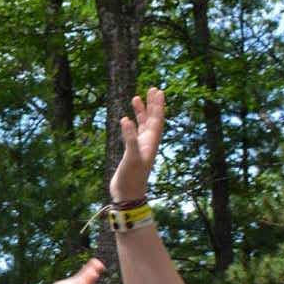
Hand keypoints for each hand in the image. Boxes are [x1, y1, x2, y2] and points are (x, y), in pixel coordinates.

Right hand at [107, 87, 166, 204]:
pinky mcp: (132, 152)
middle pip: (152, 119)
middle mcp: (148, 142)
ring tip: (136, 98)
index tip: (158, 92)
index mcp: (151, 142)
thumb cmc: (132, 177)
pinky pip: (134, 133)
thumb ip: (130, 138)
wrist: (128, 194)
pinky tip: (127, 119)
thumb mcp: (132, 157)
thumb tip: (126, 119)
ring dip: (141, 112)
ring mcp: (140, 147)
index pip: (157, 119)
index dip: (158, 106)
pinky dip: (132, 124)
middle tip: (152, 89)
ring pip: (143, 125)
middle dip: (152, 104)